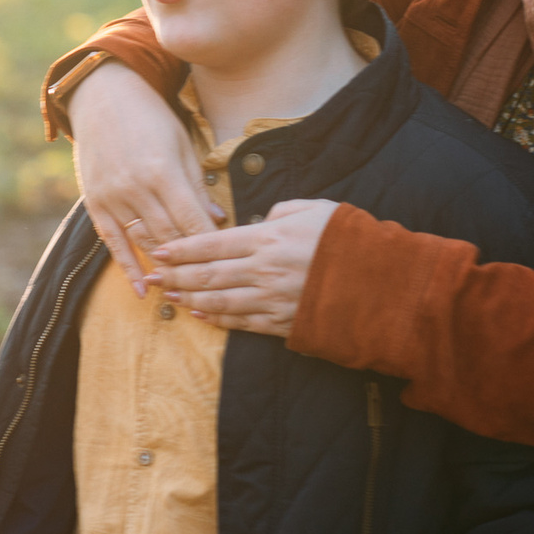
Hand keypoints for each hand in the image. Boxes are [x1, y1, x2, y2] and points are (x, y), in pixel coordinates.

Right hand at [71, 60, 222, 291]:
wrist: (102, 97)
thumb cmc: (150, 117)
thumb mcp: (182, 144)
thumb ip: (196, 185)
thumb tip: (217, 219)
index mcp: (162, 172)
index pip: (192, 221)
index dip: (211, 244)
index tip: (227, 260)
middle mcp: (135, 189)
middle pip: (170, 237)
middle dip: (192, 259)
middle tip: (211, 278)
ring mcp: (112, 198)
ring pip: (144, 243)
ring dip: (165, 266)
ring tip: (185, 287)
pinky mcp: (95, 203)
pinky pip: (113, 244)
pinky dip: (128, 268)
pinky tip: (141, 291)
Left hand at [151, 200, 339, 337]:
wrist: (383, 283)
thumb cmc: (350, 240)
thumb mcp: (316, 210)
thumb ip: (282, 211)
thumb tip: (262, 219)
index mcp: (268, 239)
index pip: (212, 244)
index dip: (182, 249)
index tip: (160, 251)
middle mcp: (263, 270)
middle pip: (207, 275)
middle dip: (175, 276)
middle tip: (151, 277)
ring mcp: (271, 300)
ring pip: (219, 301)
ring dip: (189, 300)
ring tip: (168, 296)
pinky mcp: (282, 323)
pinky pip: (242, 323)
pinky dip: (218, 320)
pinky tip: (201, 316)